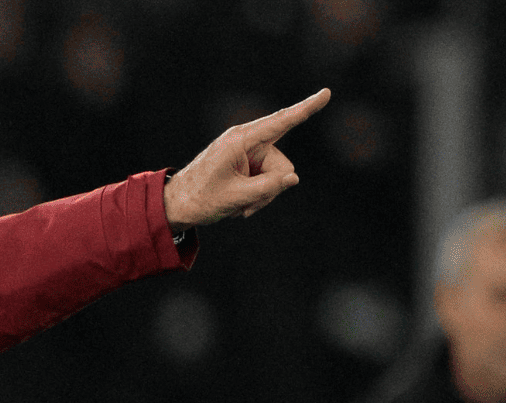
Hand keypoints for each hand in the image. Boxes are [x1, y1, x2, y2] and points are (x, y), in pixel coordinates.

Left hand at [163, 88, 331, 230]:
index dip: (306, 108)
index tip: (327, 93)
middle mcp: (247, 141)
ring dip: (262, 196)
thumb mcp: (237, 197)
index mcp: (241, 140)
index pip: (281, 122)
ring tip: (239, 205)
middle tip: (245, 203)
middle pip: (282, 166)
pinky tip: (239, 205)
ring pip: (278, 176)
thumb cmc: (201, 198)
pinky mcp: (248, 164)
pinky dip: (257, 196)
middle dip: (270, 188)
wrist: (178, 205)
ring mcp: (249, 153)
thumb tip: (294, 179)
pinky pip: (268, 181)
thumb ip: (268, 188)